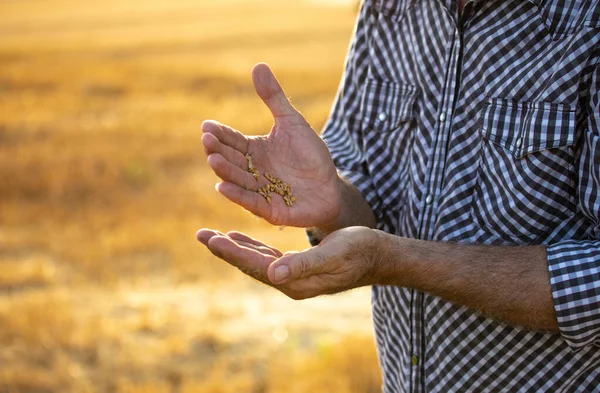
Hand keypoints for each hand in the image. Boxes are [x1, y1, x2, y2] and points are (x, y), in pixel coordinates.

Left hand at [196, 226, 381, 299]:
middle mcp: (290, 282)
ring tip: (213, 236)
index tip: (211, 239)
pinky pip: (267, 257)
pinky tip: (241, 238)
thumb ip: (303, 265)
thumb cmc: (359, 252)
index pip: (256, 267)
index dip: (232, 253)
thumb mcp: (333, 255)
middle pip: (250, 265)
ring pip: (256, 260)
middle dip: (225, 249)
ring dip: (235, 247)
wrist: (378, 256)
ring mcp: (293, 275)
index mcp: (295, 282)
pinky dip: (252, 246)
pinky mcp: (298, 266)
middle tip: (201, 235)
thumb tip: (273, 275)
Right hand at [201, 63, 341, 226]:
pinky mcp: (270, 210)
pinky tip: (223, 187)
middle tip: (207, 140)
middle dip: (218, 151)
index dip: (220, 134)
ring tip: (213, 160)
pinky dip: (237, 196)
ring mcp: (259, 191)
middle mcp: (252, 171)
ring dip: (224, 172)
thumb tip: (258, 65)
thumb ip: (273, 98)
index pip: (232, 140)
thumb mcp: (292, 122)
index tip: (207, 126)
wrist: (332, 186)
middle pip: (231, 160)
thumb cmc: (310, 155)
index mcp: (254, 150)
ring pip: (237, 181)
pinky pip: (251, 203)